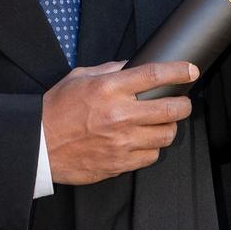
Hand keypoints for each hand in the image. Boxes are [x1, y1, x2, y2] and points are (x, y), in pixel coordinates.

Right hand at [42, 60, 196, 184]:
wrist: (39, 144)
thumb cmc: (57, 108)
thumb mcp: (80, 76)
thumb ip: (109, 70)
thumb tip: (132, 66)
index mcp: (109, 88)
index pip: (154, 76)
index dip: (179, 71)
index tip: (191, 70)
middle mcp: (119, 114)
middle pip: (169, 108)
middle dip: (183, 103)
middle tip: (183, 101)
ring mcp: (121, 142)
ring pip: (165, 135)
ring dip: (170, 127)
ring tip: (163, 122)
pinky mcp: (119, 163)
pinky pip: (151, 156)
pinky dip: (153, 147)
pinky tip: (145, 140)